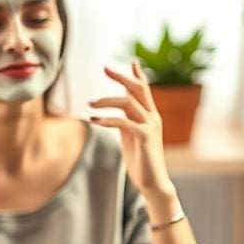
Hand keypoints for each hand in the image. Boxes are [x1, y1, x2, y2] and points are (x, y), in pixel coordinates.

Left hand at [89, 60, 174, 197]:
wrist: (153, 182)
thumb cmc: (140, 160)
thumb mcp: (131, 137)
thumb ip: (126, 121)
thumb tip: (113, 110)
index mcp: (150, 116)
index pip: (145, 89)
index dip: (137, 75)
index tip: (131, 61)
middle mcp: (153, 117)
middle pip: (139, 89)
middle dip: (122, 77)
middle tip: (105, 68)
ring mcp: (150, 126)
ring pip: (128, 103)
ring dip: (106, 100)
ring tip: (90, 104)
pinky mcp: (145, 138)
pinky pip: (124, 122)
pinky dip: (108, 119)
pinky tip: (94, 120)